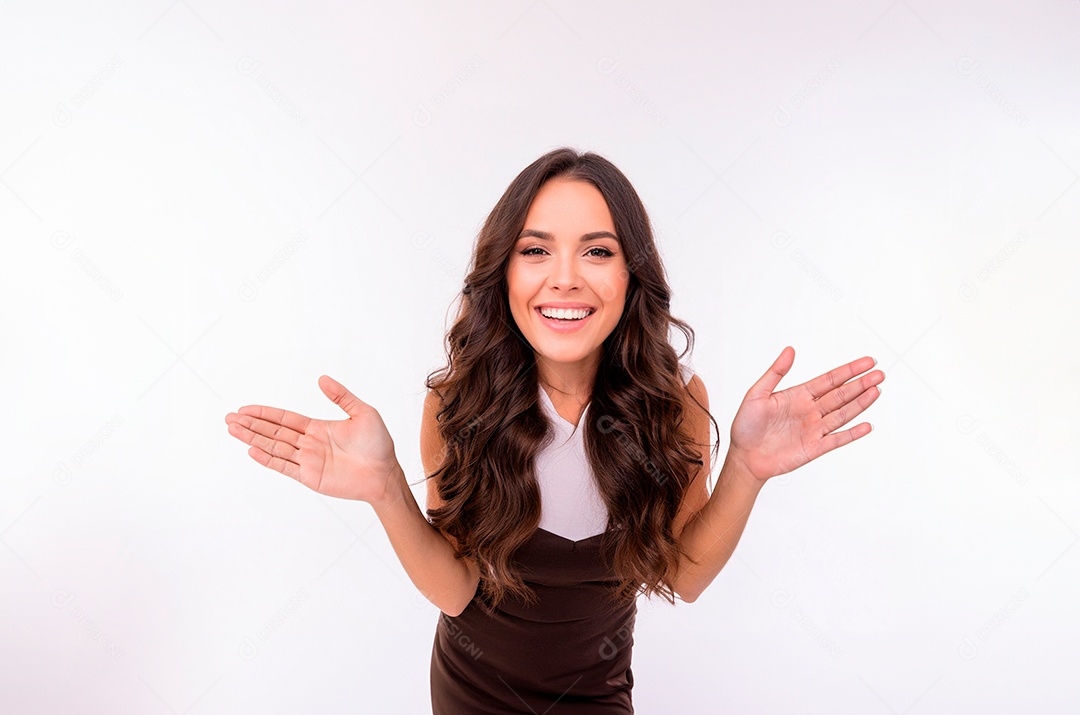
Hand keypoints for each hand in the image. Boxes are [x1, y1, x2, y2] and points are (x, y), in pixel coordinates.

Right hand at [224, 375, 400, 502]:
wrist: (385, 474)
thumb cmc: (379, 445)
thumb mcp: (363, 413)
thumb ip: (342, 397)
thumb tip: (322, 379)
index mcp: (318, 428)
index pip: (285, 418)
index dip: (265, 413)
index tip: (245, 409)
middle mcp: (309, 443)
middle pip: (274, 431)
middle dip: (251, 424)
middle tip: (229, 418)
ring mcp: (308, 460)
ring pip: (274, 446)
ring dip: (253, 438)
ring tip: (233, 430)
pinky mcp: (310, 476)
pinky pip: (284, 466)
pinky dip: (268, 459)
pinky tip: (252, 450)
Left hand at [728, 347, 883, 481]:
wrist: (744, 457)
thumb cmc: (746, 425)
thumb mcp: (756, 394)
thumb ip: (775, 373)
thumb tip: (789, 350)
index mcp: (798, 395)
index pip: (829, 380)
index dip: (849, 371)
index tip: (867, 362)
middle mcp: (810, 410)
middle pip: (841, 395)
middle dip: (861, 384)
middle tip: (880, 374)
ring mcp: (814, 429)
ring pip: (843, 414)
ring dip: (860, 403)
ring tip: (877, 391)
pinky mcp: (814, 448)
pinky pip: (837, 439)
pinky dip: (852, 433)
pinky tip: (867, 426)